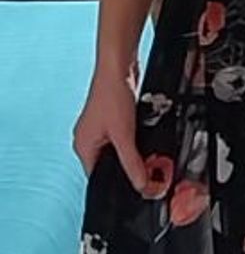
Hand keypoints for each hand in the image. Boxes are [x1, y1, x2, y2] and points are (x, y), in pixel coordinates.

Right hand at [72, 64, 147, 192]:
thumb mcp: (125, 135)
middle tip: (150, 169)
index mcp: (83, 148)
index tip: (142, 186)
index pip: (100, 179)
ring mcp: (99, 131)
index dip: (120, 184)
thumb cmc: (111, 95)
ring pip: (118, 154)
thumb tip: (142, 185)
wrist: (118, 68)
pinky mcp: (110, 122)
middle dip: (131, 169)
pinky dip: (135, 143)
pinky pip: (123, 141)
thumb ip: (133, 163)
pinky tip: (144, 139)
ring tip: (148, 154)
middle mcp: (88, 141)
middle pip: (111, 167)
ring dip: (134, 156)